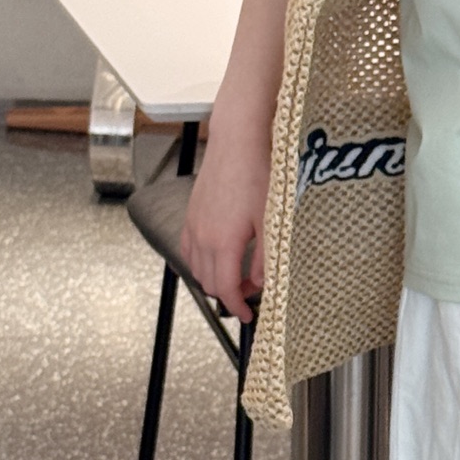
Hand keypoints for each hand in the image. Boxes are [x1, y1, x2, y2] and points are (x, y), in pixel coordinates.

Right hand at [181, 129, 269, 323]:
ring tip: (238, 276)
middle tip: (251, 294)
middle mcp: (202, 237)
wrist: (238, 143)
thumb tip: (261, 284)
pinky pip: (188, 249)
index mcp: (223, 242)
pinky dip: (199, 262)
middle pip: (209, 282)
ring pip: (196, 268)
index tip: (249, 316)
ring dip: (215, 278)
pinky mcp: (191, 214)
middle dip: (229, 295)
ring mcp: (194, 225)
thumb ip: (266, 257)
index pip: (225, 289)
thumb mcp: (271, 221)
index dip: (237, 307)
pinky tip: (215, 258)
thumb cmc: (258, 175)